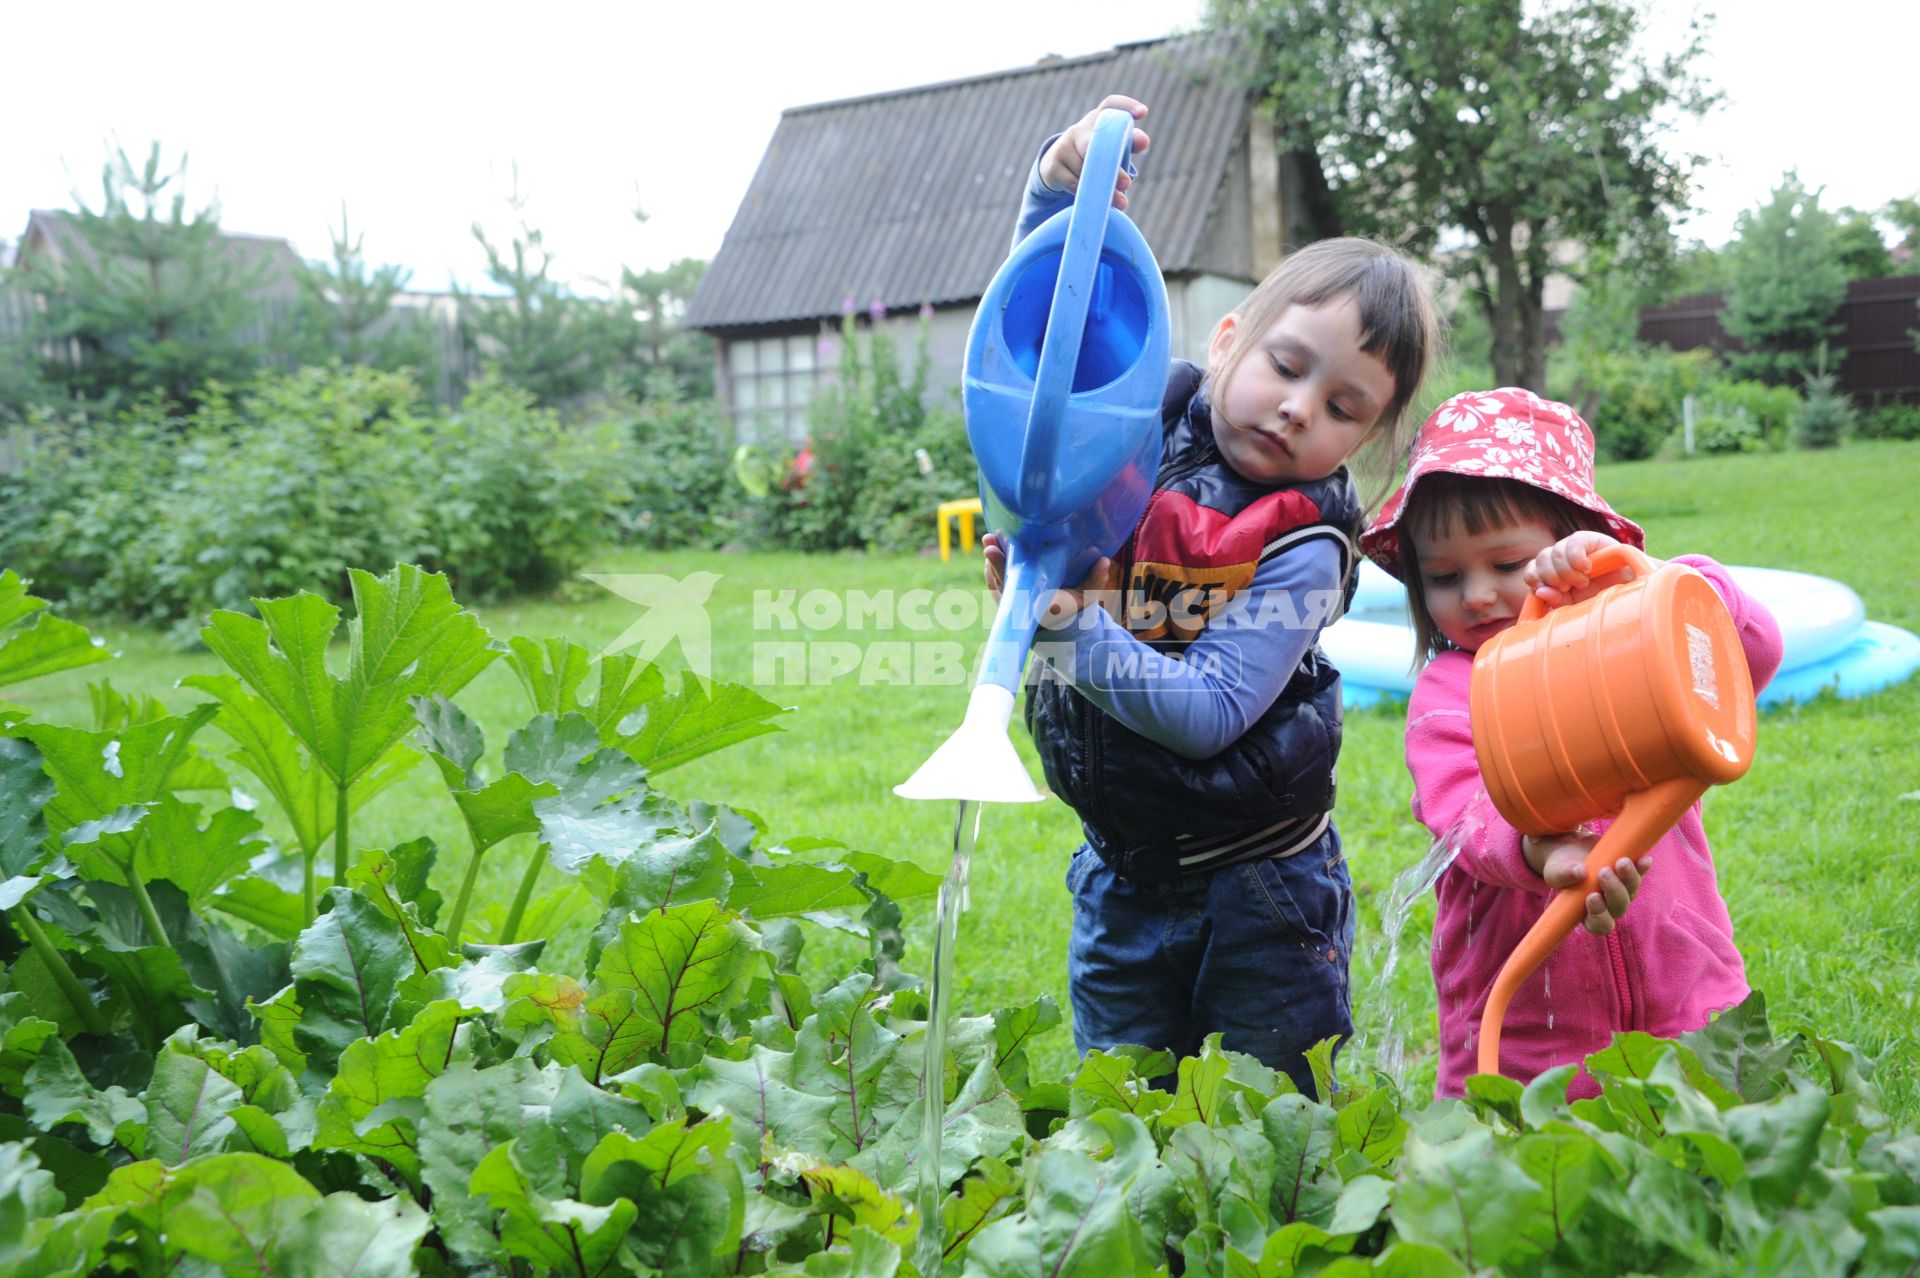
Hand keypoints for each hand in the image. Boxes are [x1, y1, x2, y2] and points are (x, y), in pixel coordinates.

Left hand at [983, 532, 1118, 624]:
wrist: (1057, 630)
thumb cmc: (1071, 609)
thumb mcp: (1086, 598)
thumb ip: (1095, 580)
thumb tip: (1105, 561)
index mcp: (1037, 607)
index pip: (1016, 587)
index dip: (1002, 568)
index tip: (992, 551)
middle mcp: (1020, 607)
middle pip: (1001, 581)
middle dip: (995, 561)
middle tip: (989, 541)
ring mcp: (1010, 605)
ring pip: (995, 581)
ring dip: (991, 562)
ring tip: (990, 541)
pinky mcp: (1005, 601)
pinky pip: (994, 584)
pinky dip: (992, 568)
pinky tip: (994, 549)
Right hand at [1038, 95, 1149, 208]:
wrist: (1056, 170)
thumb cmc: (1092, 157)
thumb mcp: (1109, 150)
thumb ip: (1129, 144)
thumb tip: (1144, 141)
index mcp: (1097, 121)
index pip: (1111, 105)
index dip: (1126, 105)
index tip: (1143, 113)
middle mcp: (1079, 130)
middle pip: (1093, 143)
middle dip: (1111, 165)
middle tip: (1127, 183)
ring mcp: (1063, 146)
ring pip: (1084, 168)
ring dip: (1102, 188)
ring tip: (1119, 202)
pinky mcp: (1053, 165)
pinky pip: (1073, 182)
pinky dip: (1086, 192)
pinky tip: (1095, 199)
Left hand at [1523, 531, 1659, 607]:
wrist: (1634, 590)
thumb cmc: (1604, 599)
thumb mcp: (1578, 605)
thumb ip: (1558, 600)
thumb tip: (1539, 592)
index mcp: (1553, 575)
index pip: (1532, 572)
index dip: (1535, 580)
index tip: (1554, 592)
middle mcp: (1561, 559)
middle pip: (1540, 559)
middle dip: (1552, 577)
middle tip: (1572, 587)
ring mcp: (1574, 548)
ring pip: (1553, 552)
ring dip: (1565, 570)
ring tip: (1582, 581)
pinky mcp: (1590, 539)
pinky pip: (1573, 542)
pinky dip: (1575, 556)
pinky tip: (1586, 567)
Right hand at [1523, 833, 1650, 936]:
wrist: (1570, 849)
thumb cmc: (1560, 867)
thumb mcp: (1555, 871)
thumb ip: (1563, 875)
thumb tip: (1579, 872)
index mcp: (1588, 914)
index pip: (1599, 925)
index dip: (1599, 915)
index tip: (1592, 896)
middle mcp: (1608, 906)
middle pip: (1619, 908)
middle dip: (1614, 891)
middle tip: (1603, 872)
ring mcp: (1621, 891)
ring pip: (1631, 891)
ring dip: (1629, 878)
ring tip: (1622, 861)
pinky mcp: (1628, 875)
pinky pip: (1640, 874)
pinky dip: (1642, 868)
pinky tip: (1644, 860)